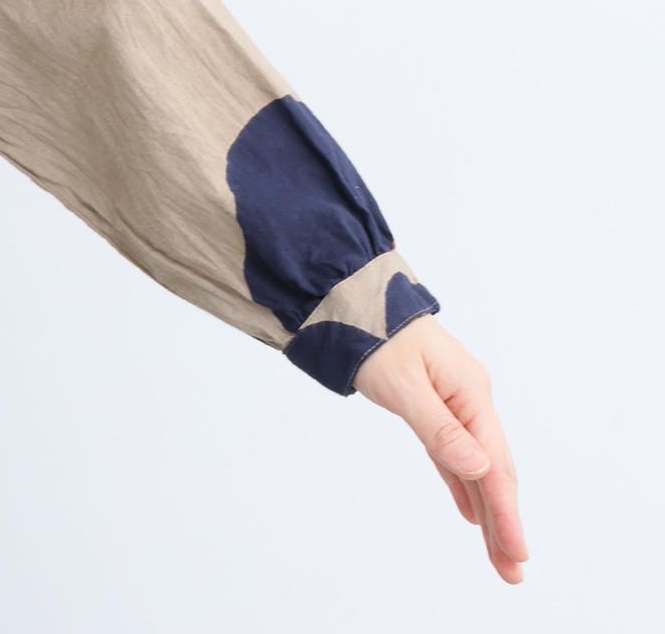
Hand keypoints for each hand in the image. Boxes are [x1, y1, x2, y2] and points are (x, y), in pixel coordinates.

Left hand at [352, 314, 527, 582]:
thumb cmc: (375, 334)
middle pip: (492, 468)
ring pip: (475, 464)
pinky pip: (454, 451)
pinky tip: (472, 512)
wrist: (353, 298)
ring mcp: (454, 400)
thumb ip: (439, 428)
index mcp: (470, 391)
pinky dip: (463, 483)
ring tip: (499, 555)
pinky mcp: (435, 402)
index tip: (516, 553)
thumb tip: (478, 469)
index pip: (493, 463)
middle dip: (504, 520)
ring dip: (487, 509)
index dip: (505, 511)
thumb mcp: (402, 385)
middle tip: (512, 571)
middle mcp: (469, 397)